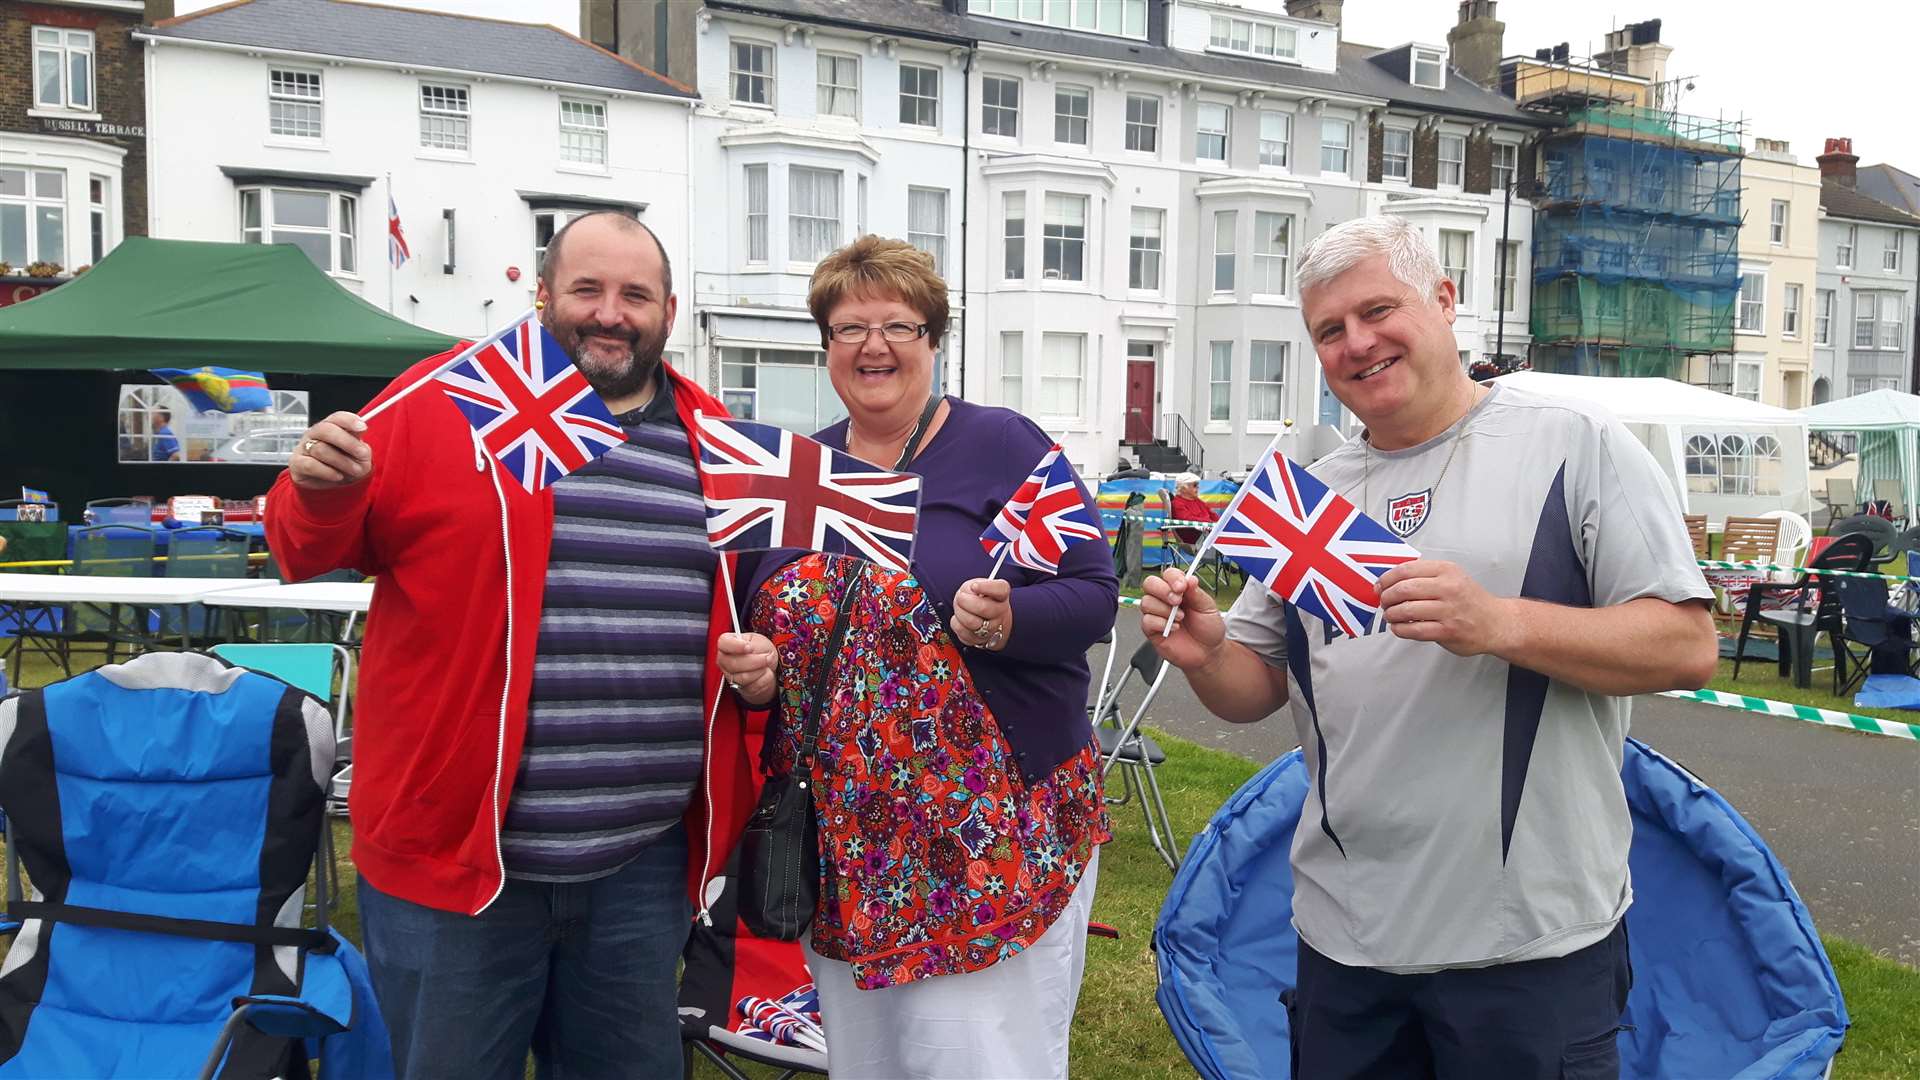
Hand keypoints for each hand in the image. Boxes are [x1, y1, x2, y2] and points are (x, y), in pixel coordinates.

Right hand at [289, 412, 372, 489]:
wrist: (331, 484)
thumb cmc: (345, 465)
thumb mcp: (359, 456)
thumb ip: (361, 447)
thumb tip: (361, 442)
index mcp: (331, 426)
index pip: (337, 417)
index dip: (349, 421)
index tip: (363, 428)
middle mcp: (315, 434)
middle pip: (326, 429)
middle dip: (347, 442)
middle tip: (362, 454)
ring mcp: (304, 447)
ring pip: (320, 449)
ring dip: (342, 462)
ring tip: (354, 470)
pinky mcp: (297, 463)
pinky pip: (311, 465)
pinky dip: (327, 472)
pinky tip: (338, 476)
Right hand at [716, 632, 778, 705]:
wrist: (767, 666)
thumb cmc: (760, 650)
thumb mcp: (760, 641)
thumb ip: (754, 645)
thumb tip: (750, 649)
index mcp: (727, 643)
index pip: (724, 643)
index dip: (735, 646)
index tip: (749, 647)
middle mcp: (724, 660)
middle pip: (733, 664)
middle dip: (755, 661)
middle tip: (767, 657)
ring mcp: (730, 675)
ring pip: (743, 677)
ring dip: (761, 670)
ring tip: (766, 665)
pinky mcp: (739, 687)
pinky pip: (752, 686)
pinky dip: (763, 679)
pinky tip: (765, 673)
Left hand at [952, 578, 1012, 651]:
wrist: (984, 618)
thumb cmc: (979, 599)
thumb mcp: (976, 585)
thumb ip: (971, 587)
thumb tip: (965, 595)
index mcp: (1002, 595)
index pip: (1000, 589)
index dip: (986, 587)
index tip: (974, 586)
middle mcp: (1000, 612)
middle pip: (983, 608)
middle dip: (965, 600)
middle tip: (960, 597)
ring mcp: (992, 628)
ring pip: (971, 622)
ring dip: (959, 612)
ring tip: (960, 607)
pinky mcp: (979, 640)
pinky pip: (962, 630)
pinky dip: (956, 622)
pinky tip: (961, 618)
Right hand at [1141, 567, 1226, 670]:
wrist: (1208, 653)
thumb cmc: (1208, 629)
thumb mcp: (1208, 608)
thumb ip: (1196, 593)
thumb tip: (1189, 578)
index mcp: (1179, 591)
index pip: (1167, 575)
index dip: (1172, 578)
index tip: (1182, 587)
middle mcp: (1165, 600)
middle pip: (1150, 584)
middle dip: (1162, 590)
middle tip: (1177, 601)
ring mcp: (1157, 614)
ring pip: (1146, 602)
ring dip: (1164, 610)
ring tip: (1180, 618)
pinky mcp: (1152, 630)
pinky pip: (1146, 621)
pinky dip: (1160, 624)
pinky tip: (1174, 628)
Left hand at [1375, 560, 1515, 656]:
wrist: (1496, 622)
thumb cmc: (1469, 600)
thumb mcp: (1452, 578)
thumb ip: (1425, 576)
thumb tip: (1390, 581)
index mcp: (1447, 571)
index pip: (1407, 570)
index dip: (1387, 578)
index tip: (1379, 586)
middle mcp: (1448, 588)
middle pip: (1403, 589)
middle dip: (1386, 597)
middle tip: (1384, 602)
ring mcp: (1449, 610)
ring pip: (1406, 610)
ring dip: (1391, 614)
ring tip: (1390, 615)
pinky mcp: (1448, 630)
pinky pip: (1414, 630)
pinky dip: (1400, 629)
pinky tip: (1398, 627)